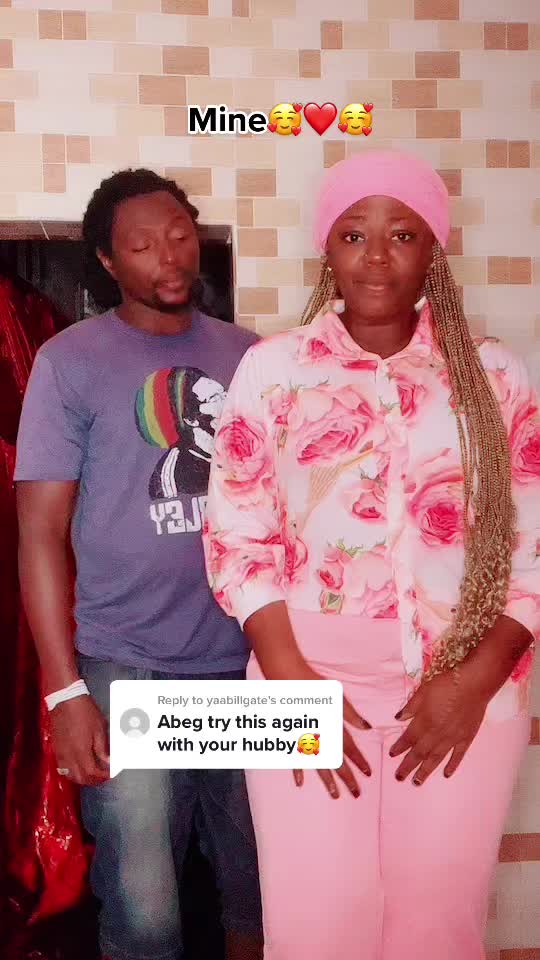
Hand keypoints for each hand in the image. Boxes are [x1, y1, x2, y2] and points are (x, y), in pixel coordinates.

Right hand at [50, 696, 109, 785]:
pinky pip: (63, 768)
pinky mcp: (56, 749)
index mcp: (81, 752)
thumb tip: (108, 762)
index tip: (111, 773)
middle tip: (103, 775)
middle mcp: (69, 757)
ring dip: (82, 778)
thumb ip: (102, 748)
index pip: (92, 773)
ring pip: (70, 775)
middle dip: (93, 780)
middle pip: (80, 778)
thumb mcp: (99, 729)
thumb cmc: (85, 712)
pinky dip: (72, 772)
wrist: (65, 700)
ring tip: (92, 772)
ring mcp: (60, 754)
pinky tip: (80, 765)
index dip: (103, 775)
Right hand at [292, 665, 371, 798]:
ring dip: (327, 781)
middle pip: (336, 762)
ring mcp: (305, 739)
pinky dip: (297, 771)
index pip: (350, 748)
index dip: (360, 761)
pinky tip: (300, 783)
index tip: (368, 774)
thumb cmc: (313, 685)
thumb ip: (352, 715)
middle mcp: (320, 736)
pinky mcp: (291, 738)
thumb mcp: (338, 697)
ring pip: (318, 765)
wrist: (288, 680)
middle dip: (347, 778)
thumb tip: (367, 728)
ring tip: (334, 794)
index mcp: (333, 726)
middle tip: (356, 793)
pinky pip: (295, 758)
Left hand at [389, 663, 489, 785]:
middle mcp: (437, 734)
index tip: (391, 755)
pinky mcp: (466, 738)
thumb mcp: (423, 691)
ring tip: (417, 782)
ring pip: (436, 758)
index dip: (399, 747)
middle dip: (408, 766)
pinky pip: (458, 756)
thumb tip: (398, 718)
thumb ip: (410, 707)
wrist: (474, 684)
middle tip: (399, 777)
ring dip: (425, 771)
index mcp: (424, 721)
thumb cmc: (447, 684)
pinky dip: (452, 766)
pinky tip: (446, 774)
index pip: (408, 738)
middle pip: (420, 753)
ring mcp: (452, 738)